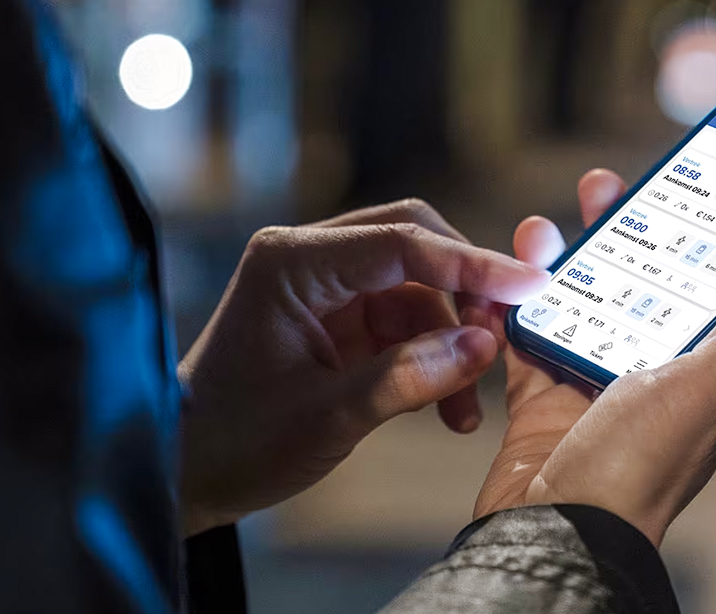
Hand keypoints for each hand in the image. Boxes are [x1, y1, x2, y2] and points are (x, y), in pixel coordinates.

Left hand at [178, 199, 546, 535]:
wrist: (185, 473)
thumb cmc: (237, 442)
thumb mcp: (328, 417)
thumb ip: (408, 377)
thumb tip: (483, 346)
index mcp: (293, 263)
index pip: (402, 242)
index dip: (472, 264)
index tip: (530, 286)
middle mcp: (309, 259)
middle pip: (416, 244)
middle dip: (466, 291)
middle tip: (502, 340)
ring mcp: (324, 287)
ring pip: (417, 287)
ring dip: (452, 338)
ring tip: (466, 407)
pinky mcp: (336, 318)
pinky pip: (404, 321)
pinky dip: (432, 357)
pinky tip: (448, 406)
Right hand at [473, 171, 715, 545]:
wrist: (553, 533)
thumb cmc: (638, 471)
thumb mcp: (707, 386)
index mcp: (704, 377)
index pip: (707, 291)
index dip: (695, 239)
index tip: (681, 189)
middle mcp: (651, 379)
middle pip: (637, 288)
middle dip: (620, 235)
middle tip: (602, 187)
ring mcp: (593, 389)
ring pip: (580, 305)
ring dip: (562, 263)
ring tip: (544, 226)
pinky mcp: (541, 401)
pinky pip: (529, 340)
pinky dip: (516, 308)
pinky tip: (508, 276)